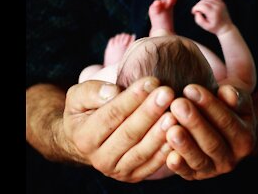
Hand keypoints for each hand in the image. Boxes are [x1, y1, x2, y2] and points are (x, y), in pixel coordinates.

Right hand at [63, 77, 177, 181]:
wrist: (86, 140)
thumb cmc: (86, 111)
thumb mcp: (78, 96)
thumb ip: (92, 92)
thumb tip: (113, 91)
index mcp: (84, 137)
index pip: (111, 115)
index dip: (132, 98)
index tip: (151, 81)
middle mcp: (99, 158)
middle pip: (128, 134)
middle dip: (150, 112)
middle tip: (168, 93)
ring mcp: (117, 171)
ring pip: (142, 151)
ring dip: (160, 133)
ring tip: (175, 114)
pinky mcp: (134, 176)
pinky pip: (152, 164)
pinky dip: (166, 151)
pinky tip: (179, 134)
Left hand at [165, 84, 255, 179]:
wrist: (216, 128)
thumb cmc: (223, 107)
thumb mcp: (235, 100)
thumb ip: (234, 95)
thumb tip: (227, 92)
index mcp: (245, 138)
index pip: (227, 121)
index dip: (209, 105)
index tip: (190, 88)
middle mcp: (231, 158)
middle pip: (212, 142)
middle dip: (194, 123)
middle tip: (177, 104)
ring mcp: (212, 169)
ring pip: (199, 159)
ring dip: (185, 145)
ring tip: (171, 129)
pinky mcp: (194, 175)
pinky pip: (186, 172)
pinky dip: (178, 166)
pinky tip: (168, 155)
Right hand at [191, 0, 232, 34]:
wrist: (226, 27)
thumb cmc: (215, 28)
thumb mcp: (205, 27)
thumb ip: (199, 20)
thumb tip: (197, 12)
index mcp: (213, 13)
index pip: (201, 6)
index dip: (195, 8)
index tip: (193, 12)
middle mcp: (217, 7)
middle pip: (203, 1)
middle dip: (197, 5)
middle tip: (196, 11)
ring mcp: (220, 3)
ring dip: (202, 1)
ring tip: (201, 8)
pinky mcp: (221, 2)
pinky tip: (206, 3)